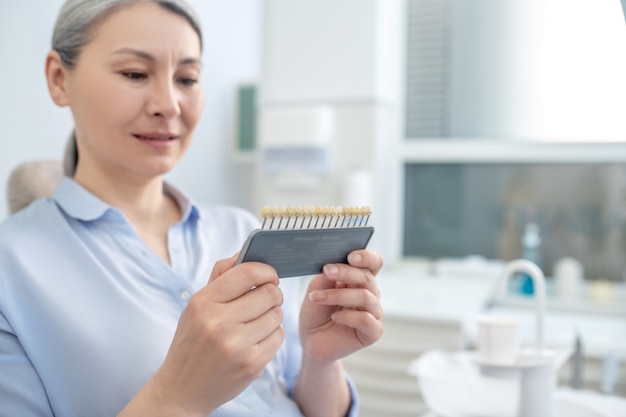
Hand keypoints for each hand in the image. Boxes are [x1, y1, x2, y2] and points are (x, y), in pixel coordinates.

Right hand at [151, 255, 284, 415]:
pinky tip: (257, 339)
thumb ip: (221, 277)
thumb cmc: (191, 341)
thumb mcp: (196, 306)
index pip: (246, 273)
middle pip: (269, 293)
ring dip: (273, 315)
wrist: (181, 389)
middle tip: (266, 298)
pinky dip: (273, 335)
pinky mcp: (252, 364)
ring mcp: (237, 345)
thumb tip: (244, 251)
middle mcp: (219, 323)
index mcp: (203, 303)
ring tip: (257, 321)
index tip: (269, 275)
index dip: (265, 270)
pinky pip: (279, 337)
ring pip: (277, 315)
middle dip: (273, 293)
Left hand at [299, 249, 383, 362]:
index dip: (366, 257)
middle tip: (327, 271)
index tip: (350, 256)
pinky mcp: (373, 332)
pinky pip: (366, 319)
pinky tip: (334, 317)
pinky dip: (348, 316)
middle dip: (345, 273)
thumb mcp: (316, 290)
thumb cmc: (316, 313)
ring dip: (338, 295)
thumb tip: (333, 265)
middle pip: (367, 277)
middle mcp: (370, 294)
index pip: (373, 263)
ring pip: (365, 297)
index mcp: (360, 280)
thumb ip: (327, 277)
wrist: (311, 342)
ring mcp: (374, 313)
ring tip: (317, 297)